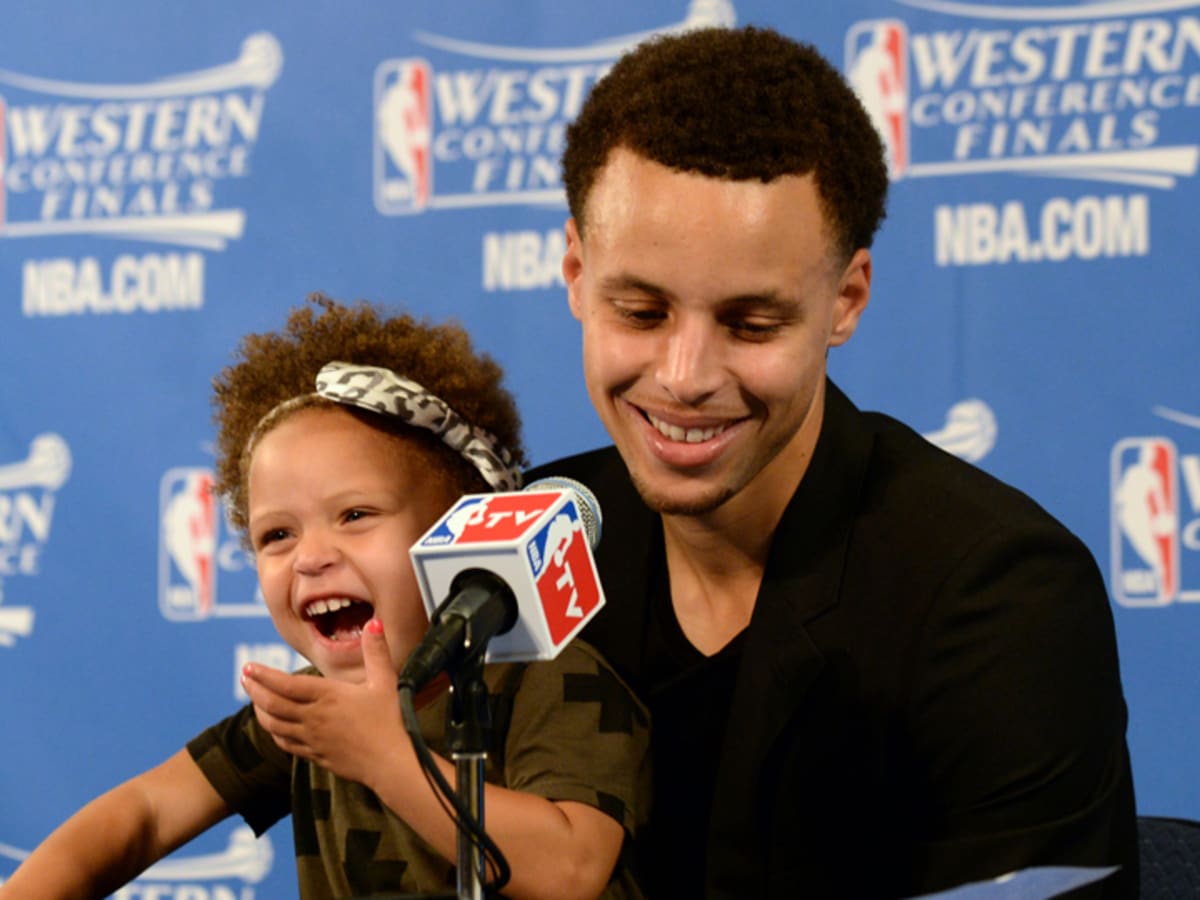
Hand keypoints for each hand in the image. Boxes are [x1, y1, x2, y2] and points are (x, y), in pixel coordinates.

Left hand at [240, 619, 410, 786]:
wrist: (391, 763)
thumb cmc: (390, 720)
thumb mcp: (385, 681)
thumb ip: (376, 651)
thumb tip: (375, 622)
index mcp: (329, 696)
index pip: (286, 684)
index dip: (264, 675)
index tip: (249, 666)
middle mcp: (315, 717)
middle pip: (273, 703)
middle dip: (254, 689)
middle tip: (244, 677)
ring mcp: (312, 739)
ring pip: (274, 725)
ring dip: (259, 710)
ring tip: (253, 698)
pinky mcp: (315, 755)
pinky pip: (284, 743)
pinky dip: (273, 731)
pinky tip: (272, 725)